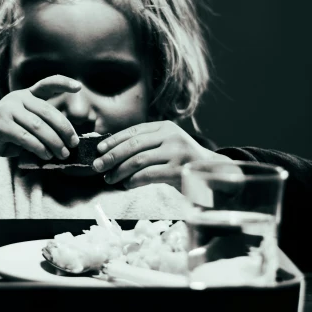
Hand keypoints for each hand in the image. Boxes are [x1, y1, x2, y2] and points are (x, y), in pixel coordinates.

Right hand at [0, 75, 80, 162]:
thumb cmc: (8, 134)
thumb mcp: (27, 126)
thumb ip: (43, 128)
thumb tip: (67, 141)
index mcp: (27, 95)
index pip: (47, 84)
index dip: (63, 83)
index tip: (78, 87)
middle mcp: (18, 98)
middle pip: (47, 111)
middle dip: (64, 129)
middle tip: (73, 144)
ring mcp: (7, 109)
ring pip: (37, 126)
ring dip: (53, 142)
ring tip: (62, 154)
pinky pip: (24, 137)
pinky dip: (38, 148)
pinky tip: (45, 155)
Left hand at [92, 121, 232, 189]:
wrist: (214, 173)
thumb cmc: (184, 161)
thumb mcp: (168, 145)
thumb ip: (147, 145)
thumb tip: (113, 152)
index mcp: (165, 126)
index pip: (134, 130)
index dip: (114, 140)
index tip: (99, 149)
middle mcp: (171, 136)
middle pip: (133, 144)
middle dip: (112, 156)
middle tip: (97, 166)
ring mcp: (176, 152)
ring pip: (138, 160)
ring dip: (119, 170)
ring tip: (109, 178)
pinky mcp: (178, 170)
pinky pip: (148, 175)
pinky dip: (133, 180)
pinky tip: (126, 184)